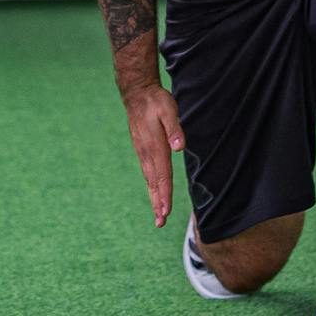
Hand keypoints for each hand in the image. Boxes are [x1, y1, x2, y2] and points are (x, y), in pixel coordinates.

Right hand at [120, 82, 185, 227]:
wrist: (137, 93)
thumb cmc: (156, 101)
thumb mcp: (168, 110)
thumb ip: (174, 128)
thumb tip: (179, 147)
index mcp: (155, 146)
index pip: (162, 175)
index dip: (164, 194)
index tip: (166, 210)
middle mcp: (147, 153)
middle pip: (154, 182)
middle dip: (158, 203)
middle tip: (160, 222)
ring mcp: (142, 152)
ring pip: (150, 179)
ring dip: (154, 197)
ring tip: (158, 215)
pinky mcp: (142, 150)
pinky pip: (147, 172)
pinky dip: (151, 186)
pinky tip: (154, 192)